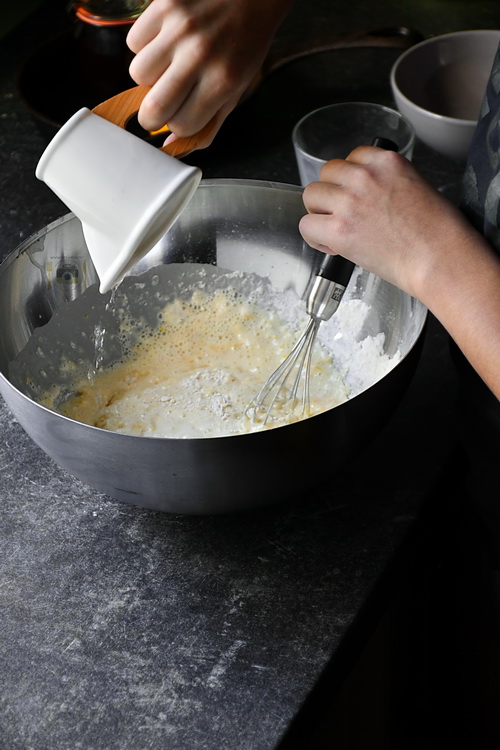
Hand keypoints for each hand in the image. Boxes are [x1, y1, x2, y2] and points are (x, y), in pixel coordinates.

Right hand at [127, 0, 291, 146]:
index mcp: (222, 82)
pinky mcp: (164, 5)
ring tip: (168, 63)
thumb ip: (210, 122)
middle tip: (161, 102)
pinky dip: (144, 45)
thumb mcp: (239, 87)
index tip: (183, 113)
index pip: (180, 124)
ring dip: (148, 76)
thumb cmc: (245, 42)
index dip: (178, 123)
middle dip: (152, 114)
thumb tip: (174, 145)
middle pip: (153, 108)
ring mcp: (179, 29)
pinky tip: (165, 40)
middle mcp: (199, 56)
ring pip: (137, 73)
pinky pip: (134, 41)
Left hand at [299, 145, 499, 397]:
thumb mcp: (415, 186)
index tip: (355, 195)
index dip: (349, 179)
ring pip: (310, 196)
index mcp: (386, 161)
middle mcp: (363, 176)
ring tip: (337, 230)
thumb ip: (384, 182)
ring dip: (319, 213)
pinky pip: (306, 225)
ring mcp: (348, 202)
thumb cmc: (436, 232)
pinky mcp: (338, 230)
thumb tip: (363, 194)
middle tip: (343, 215)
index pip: (351, 157)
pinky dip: (315, 238)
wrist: (439, 259)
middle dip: (332, 194)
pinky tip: (332, 246)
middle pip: (326, 173)